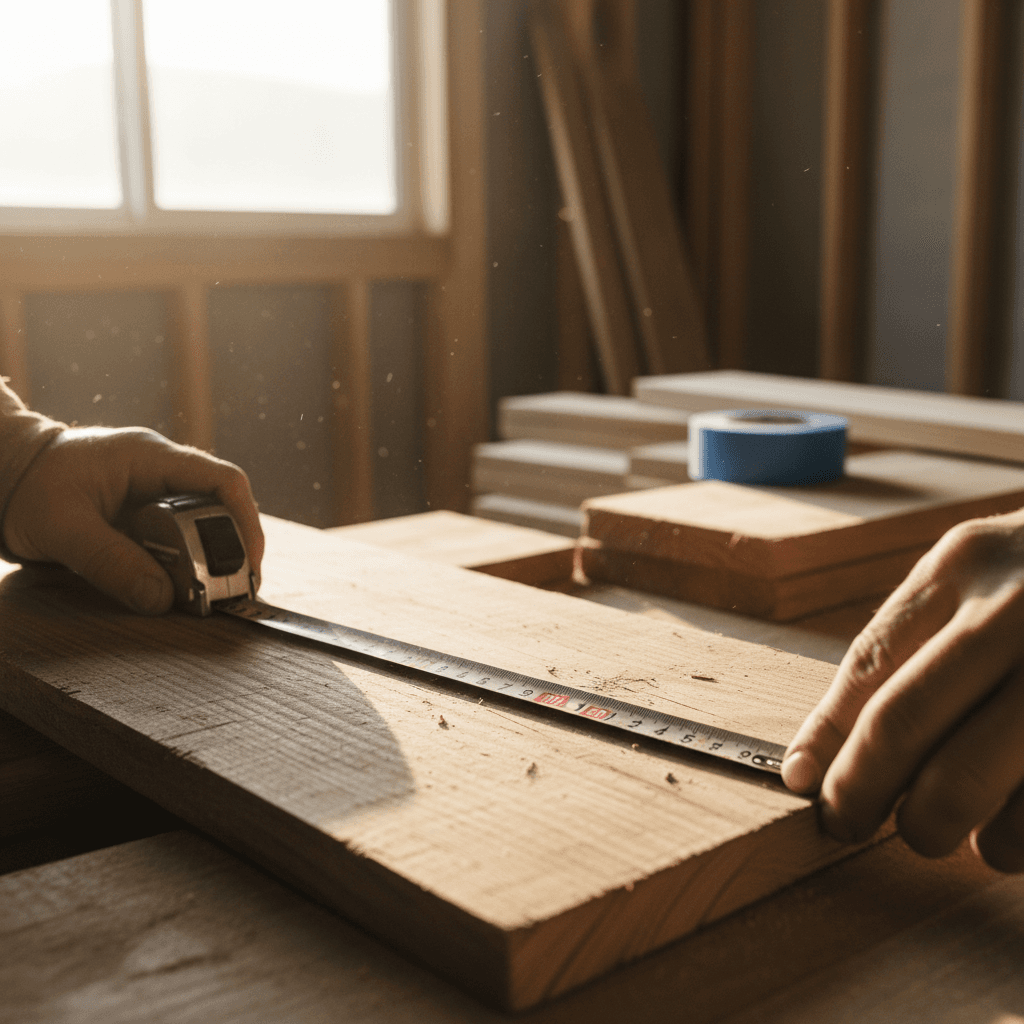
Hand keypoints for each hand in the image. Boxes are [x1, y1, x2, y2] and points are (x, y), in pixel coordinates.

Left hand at [3, 426, 263, 614]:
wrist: (4, 471)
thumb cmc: (27, 487)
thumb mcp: (63, 529)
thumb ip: (111, 563)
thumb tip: (162, 600)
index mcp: (150, 457)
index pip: (222, 480)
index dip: (246, 520)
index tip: (249, 562)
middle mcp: (163, 471)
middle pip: (221, 507)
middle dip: (231, 549)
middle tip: (232, 590)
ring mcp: (157, 492)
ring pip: (204, 525)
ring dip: (210, 560)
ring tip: (212, 594)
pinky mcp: (147, 514)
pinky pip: (181, 538)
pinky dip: (187, 564)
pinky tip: (184, 587)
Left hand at [782, 508, 1023, 872]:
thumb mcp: (980, 576)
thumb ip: (910, 645)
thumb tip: (819, 756)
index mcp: (965, 566)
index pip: (868, 666)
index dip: (827, 740)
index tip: (805, 785)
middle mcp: (1020, 610)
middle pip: (903, 725)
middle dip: (861, 793)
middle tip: (850, 824)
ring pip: (974, 781)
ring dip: (945, 827)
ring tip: (943, 831)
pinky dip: (1015, 840)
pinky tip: (1010, 836)